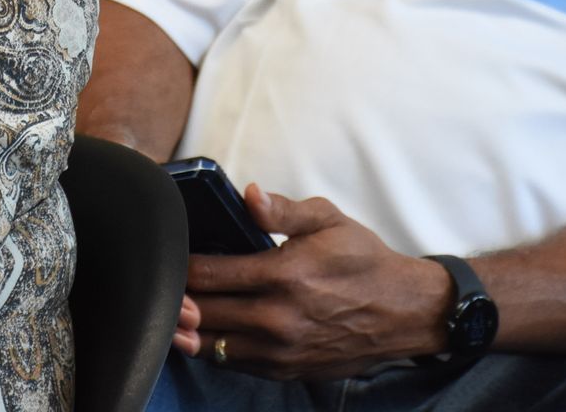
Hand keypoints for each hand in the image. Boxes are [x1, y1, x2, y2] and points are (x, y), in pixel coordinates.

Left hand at [179, 184, 451, 380]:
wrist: (403, 311)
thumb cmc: (363, 261)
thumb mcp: (329, 219)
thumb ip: (283, 209)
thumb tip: (248, 195)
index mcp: (283, 276)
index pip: (209, 275)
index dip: (181, 267)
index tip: (173, 257)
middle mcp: (278, 319)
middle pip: (203, 314)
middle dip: (177, 299)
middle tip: (162, 285)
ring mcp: (281, 351)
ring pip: (212, 346)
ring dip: (189, 330)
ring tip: (176, 311)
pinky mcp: (287, 370)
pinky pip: (235, 364)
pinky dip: (215, 349)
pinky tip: (207, 332)